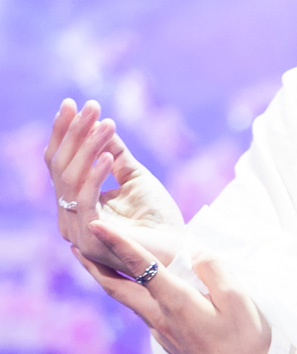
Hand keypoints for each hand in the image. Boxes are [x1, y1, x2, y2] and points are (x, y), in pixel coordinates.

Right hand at [45, 99, 185, 271]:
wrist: (179, 249)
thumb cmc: (158, 218)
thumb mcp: (136, 179)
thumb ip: (117, 155)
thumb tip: (103, 125)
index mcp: (75, 202)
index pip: (60, 162)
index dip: (65, 132)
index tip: (73, 103)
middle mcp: (69, 216)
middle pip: (60, 167)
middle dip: (75, 133)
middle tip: (91, 106)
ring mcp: (76, 229)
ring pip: (71, 178)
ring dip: (89, 147)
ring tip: (107, 124)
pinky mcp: (91, 238)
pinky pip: (87, 200)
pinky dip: (96, 175)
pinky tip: (109, 156)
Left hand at [73, 221, 268, 353]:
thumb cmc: (247, 344)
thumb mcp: (240, 301)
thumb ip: (216, 271)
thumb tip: (195, 253)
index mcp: (177, 303)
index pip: (141, 266)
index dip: (118, 243)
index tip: (96, 226)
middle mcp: (161, 318)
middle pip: (117, 289)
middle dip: (94, 267)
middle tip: (75, 249)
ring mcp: (163, 334)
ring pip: (128, 302)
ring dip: (110, 281)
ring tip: (99, 265)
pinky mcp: (170, 344)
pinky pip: (144, 313)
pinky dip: (133, 295)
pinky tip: (141, 292)